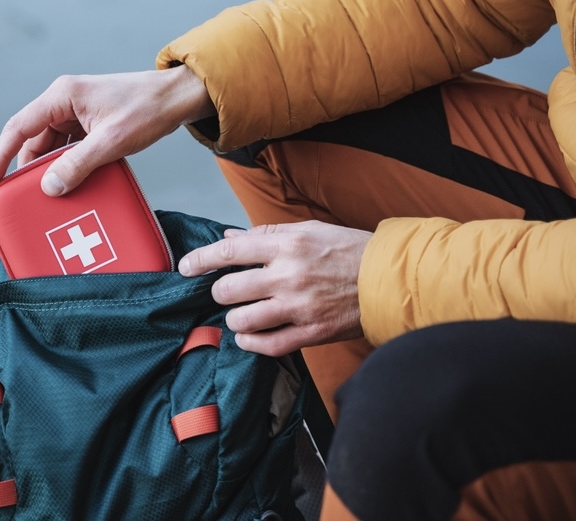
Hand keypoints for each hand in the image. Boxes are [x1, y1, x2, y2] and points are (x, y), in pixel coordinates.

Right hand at [0, 65, 214, 194]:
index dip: (1, 155)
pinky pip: (69, 145)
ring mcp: (77, 110)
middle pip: (34, 138)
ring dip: (51, 167)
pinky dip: (67, 163)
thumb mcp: (111, 141)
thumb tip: (49, 186)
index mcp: (62, 96)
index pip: (19, 127)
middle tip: (24, 197)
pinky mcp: (91, 121)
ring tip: (50, 194)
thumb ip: (77, 164)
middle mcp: (64, 100)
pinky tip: (71, 182)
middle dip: (29, 167)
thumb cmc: (147, 109)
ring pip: (52, 144)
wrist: (179, 97)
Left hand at [178, 221, 370, 356]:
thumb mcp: (308, 230)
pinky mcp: (311, 332)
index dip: (201, 260)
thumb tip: (230, 237)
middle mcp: (288, 275)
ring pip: (242, 320)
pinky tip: (249, 336)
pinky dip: (251, 343)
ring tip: (241, 314)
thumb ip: (266, 234)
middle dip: (220, 292)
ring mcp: (299, 306)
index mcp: (287, 244)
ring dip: (235, 319)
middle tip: (226, 292)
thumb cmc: (348, 249)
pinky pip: (268, 345)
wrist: (389, 278)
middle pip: (229, 289)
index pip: (229, 252)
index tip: (186, 268)